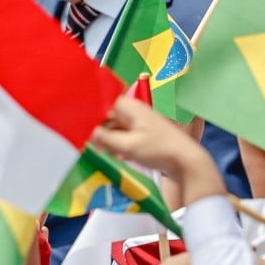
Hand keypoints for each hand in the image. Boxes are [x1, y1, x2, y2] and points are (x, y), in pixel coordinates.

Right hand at [90, 97, 223, 204]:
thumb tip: (87, 133)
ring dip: (105, 136)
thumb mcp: (128, 146)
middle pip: (108, 115)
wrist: (187, 161)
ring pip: (114, 126)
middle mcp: (135, 112)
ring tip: (96, 148)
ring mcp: (140, 123)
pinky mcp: (144, 135)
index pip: (103, 102)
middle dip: (96, 127)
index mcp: (131, 108)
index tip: (78, 121)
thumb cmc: (160, 150)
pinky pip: (123, 134)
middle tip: (85, 140)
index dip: (90, 111)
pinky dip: (115, 142)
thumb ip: (105, 139)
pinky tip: (110, 153)